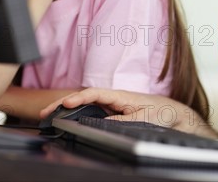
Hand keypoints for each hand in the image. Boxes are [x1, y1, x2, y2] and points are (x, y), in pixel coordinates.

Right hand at [40, 87, 207, 134]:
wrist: (172, 113)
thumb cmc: (160, 112)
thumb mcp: (142, 119)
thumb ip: (121, 121)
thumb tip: (101, 124)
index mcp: (120, 95)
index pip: (94, 93)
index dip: (78, 98)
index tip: (65, 103)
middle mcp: (113, 97)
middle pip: (84, 96)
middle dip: (63, 102)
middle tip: (45, 112)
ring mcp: (111, 103)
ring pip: (85, 103)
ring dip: (66, 107)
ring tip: (48, 115)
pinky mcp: (112, 110)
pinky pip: (90, 109)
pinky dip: (76, 112)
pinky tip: (65, 117)